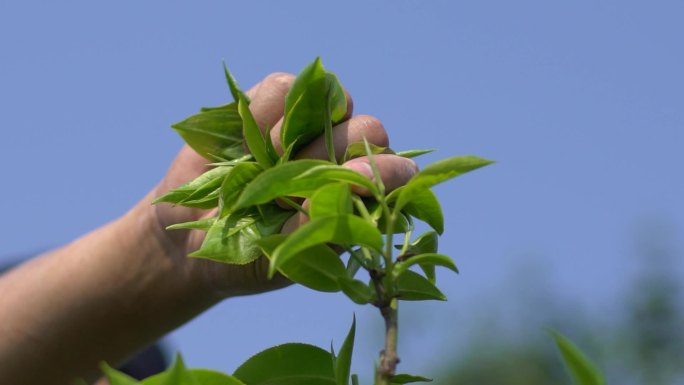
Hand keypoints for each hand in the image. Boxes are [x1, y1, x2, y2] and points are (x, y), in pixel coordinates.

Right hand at [151, 73, 417, 298]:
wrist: (191, 234)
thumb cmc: (248, 254)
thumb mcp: (284, 253)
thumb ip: (321, 224)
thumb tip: (354, 188)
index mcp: (356, 196)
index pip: (395, 171)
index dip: (386, 171)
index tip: (357, 180)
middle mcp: (339, 156)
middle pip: (369, 128)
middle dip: (332, 151)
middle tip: (290, 180)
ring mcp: (307, 127)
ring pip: (333, 100)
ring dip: (294, 134)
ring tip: (261, 163)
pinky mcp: (270, 105)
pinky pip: (284, 87)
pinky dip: (263, 112)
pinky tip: (244, 143)